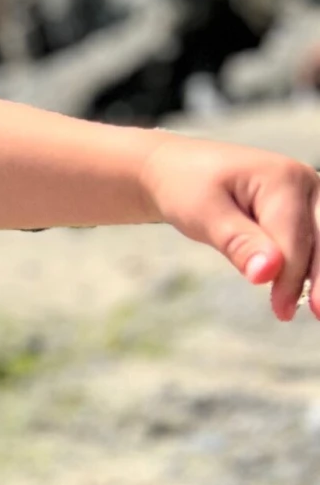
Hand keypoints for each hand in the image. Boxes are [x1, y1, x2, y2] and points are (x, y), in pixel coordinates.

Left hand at [142, 136, 319, 320]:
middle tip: (318, 314)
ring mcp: (309, 195)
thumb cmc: (187, 188)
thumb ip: (238, 242)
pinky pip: (317, 241)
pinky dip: (314, 265)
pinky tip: (309, 294)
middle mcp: (305, 183)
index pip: (294, 239)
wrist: (178, 170)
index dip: (290, 278)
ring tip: (316, 310)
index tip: (282, 311)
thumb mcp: (203, 213)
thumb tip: (268, 273)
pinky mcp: (305, 210)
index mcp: (282, 179)